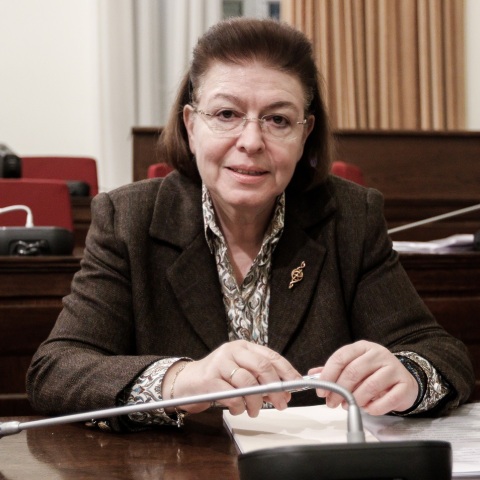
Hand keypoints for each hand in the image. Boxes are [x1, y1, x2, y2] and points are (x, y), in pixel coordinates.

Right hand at [163, 340, 300, 417]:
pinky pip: (233, 396)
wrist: (187, 382)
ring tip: (254, 410)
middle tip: (280, 403)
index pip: (271, 356)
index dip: (286, 371)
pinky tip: (238, 409)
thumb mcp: (240, 373)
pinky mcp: (209, 379)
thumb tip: (284, 391)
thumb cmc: (218, 379)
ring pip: (248, 382)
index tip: (296, 386)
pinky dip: (240, 407)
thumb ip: (260, 379)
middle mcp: (232, 351)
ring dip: (256, 401)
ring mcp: (220, 363)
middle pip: (262, 366)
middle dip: (275, 388)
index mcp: (243, 347)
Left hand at [309, 340, 418, 414]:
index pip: (340, 357)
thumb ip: (334, 370)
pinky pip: (387, 400)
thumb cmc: (374, 373)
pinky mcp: (405, 385)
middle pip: (353, 372)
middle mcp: (378, 354)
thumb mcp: (354, 366)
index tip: (321, 391)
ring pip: (370, 386)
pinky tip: (368, 408)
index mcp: (362, 347)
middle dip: (339, 391)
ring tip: (349, 405)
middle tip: (332, 403)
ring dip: (356, 400)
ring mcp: (393, 368)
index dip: (328, 375)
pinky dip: (374, 408)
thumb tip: (312, 375)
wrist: (403, 380)